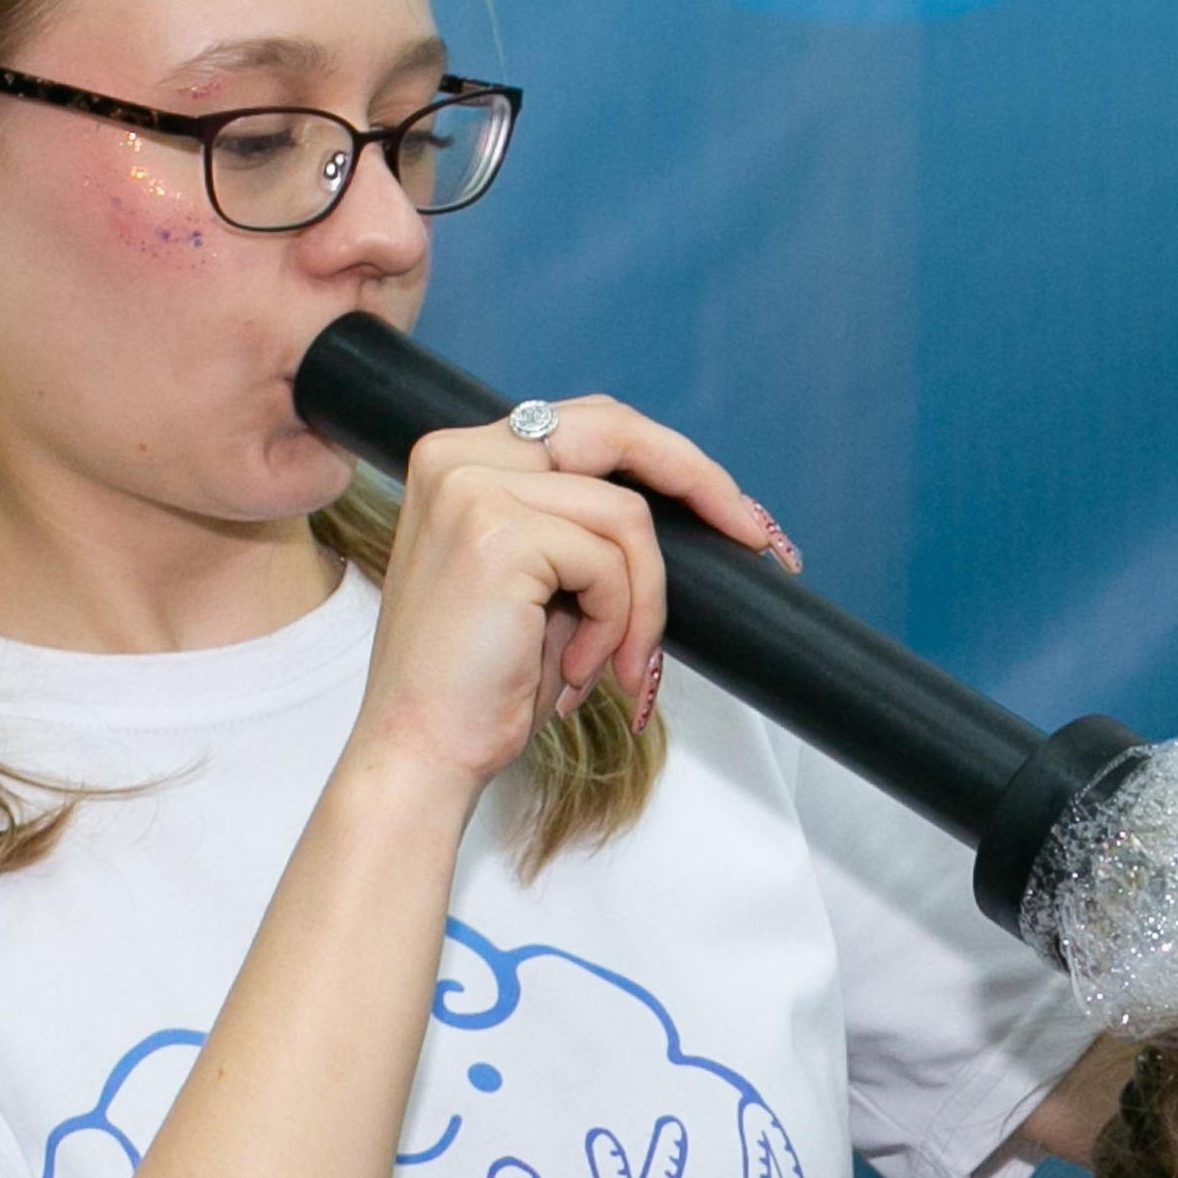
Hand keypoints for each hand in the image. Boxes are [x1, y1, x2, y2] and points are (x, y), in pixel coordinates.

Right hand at [357, 394, 777, 793]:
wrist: (421, 751)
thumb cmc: (480, 685)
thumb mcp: (538, 586)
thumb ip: (579, 530)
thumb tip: (681, 507)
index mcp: (460, 458)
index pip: (589, 426)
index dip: (670, 459)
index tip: (733, 510)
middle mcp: (457, 456)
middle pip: (616, 432)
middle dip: (700, 482)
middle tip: (757, 539)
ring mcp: (472, 488)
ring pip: (626, 518)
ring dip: (641, 605)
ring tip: (611, 664)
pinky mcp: (497, 533)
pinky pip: (610, 565)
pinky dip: (617, 626)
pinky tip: (573, 670)